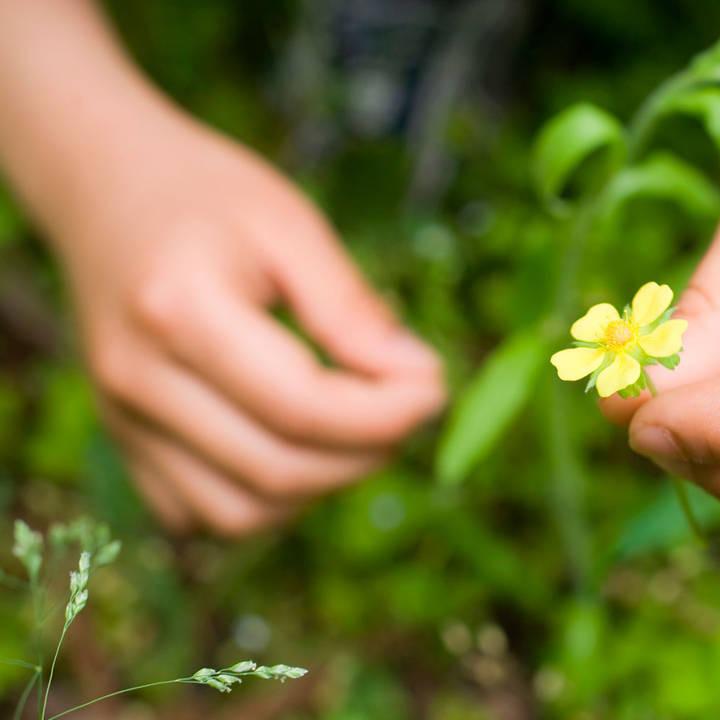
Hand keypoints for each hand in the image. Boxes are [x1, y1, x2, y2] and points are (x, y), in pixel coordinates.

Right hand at [56, 122, 444, 535]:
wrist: (105, 189)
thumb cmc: (208, 196)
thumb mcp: (291, 223)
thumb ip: (351, 307)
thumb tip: (416, 377)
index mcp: (178, 311)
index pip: (302, 408)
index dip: (387, 414)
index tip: (436, 383)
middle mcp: (136, 380)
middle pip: (277, 470)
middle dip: (369, 451)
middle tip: (413, 401)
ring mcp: (119, 421)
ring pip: (240, 514)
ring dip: (323, 486)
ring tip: (362, 424)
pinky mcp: (122, 444)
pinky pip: (203, 516)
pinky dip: (269, 501)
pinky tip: (305, 444)